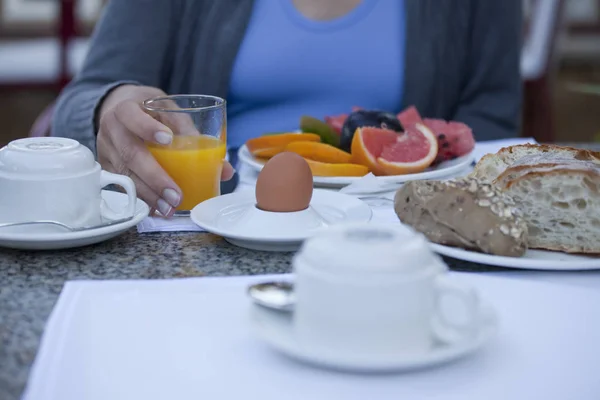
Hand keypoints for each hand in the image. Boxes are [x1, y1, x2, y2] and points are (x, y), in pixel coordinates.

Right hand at [96, 85, 233, 216]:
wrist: (122, 110)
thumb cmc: (152, 112)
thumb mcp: (171, 112)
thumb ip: (194, 135)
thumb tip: (225, 170)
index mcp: (125, 108)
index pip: (131, 116)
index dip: (147, 128)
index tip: (168, 139)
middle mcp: (111, 130)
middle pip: (129, 153)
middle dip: (155, 177)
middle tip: (175, 194)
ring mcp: (106, 151)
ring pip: (125, 175)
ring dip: (149, 195)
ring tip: (169, 208)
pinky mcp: (108, 169)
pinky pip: (122, 187)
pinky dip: (142, 199)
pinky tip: (156, 210)